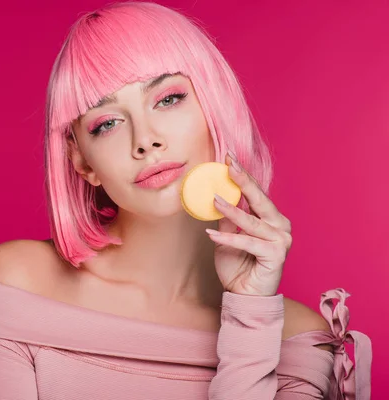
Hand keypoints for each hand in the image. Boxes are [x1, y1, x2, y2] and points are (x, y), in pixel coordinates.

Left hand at [206, 151, 292, 296]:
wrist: (244, 296)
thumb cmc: (238, 266)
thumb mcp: (227, 237)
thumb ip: (227, 218)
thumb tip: (216, 194)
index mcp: (271, 219)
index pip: (256, 194)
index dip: (243, 176)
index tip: (230, 158)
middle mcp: (280, 226)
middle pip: (260, 200)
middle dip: (243, 181)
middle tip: (230, 164)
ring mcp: (282, 240)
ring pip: (252, 222)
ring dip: (232, 211)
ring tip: (214, 200)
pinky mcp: (276, 255)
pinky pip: (248, 242)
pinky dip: (229, 238)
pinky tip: (211, 234)